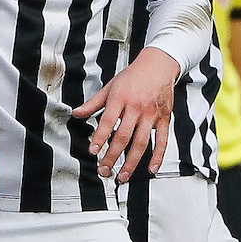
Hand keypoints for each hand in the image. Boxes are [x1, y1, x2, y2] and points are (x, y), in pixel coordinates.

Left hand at [71, 47, 179, 179]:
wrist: (159, 65)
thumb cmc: (132, 76)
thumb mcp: (110, 87)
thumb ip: (93, 103)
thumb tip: (76, 113)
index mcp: (120, 99)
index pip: (108, 121)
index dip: (100, 138)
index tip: (93, 151)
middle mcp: (136, 108)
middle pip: (123, 136)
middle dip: (112, 156)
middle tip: (103, 170)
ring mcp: (151, 115)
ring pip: (141, 142)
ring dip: (131, 162)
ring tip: (122, 176)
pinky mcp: (164, 119)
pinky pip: (163, 140)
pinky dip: (158, 156)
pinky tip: (151, 169)